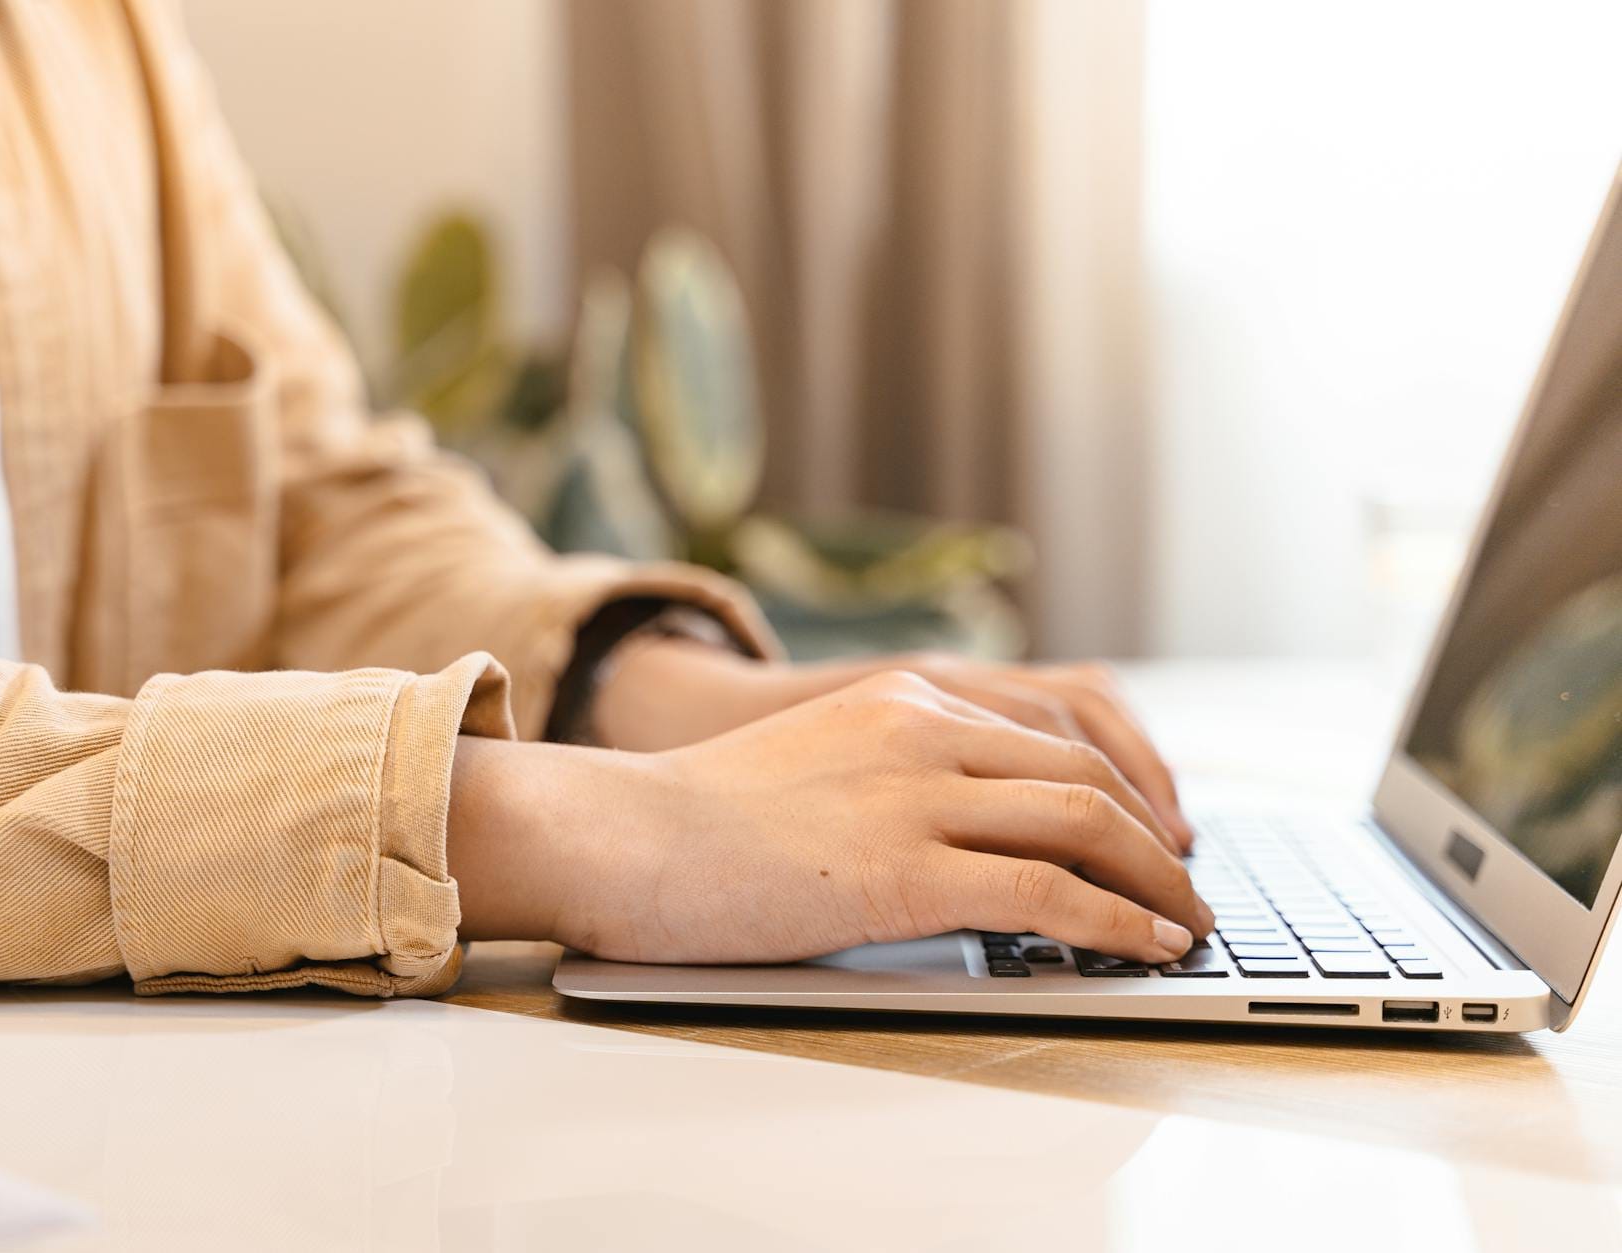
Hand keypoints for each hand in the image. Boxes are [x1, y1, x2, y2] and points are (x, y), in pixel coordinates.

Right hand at [450, 670, 1212, 964]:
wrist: (628, 835)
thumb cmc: (705, 816)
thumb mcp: (823, 760)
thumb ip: (903, 773)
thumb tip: (977, 831)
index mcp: (907, 697)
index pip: (1055, 729)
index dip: (1129, 783)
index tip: (1157, 829)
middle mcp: (924, 729)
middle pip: (1088, 772)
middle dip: (1158, 836)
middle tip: (1187, 884)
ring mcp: (916, 797)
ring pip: (1084, 824)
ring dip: (1154, 882)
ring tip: (1186, 924)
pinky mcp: (904, 872)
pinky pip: (1046, 893)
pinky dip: (1113, 923)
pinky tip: (1142, 947)